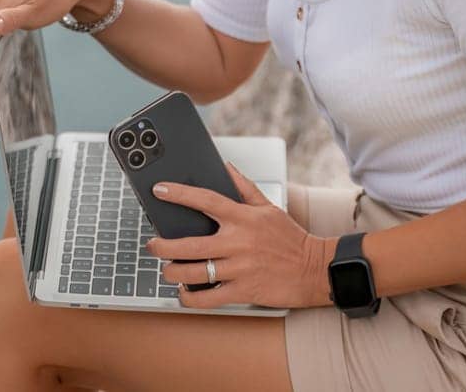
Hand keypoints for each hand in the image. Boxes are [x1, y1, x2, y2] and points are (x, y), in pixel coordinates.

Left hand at [147, 161, 331, 310]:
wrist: (314, 269)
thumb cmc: (290, 238)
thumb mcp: (269, 207)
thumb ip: (244, 187)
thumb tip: (226, 167)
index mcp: (243, 218)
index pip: (205, 200)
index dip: (179, 194)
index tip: (160, 190)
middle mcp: (238, 242)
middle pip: (189, 244)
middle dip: (163, 246)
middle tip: (152, 245)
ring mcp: (239, 268)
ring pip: (194, 272)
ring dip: (172, 272)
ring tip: (167, 269)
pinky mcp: (243, 290)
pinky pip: (208, 298)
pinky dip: (190, 297)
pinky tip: (185, 292)